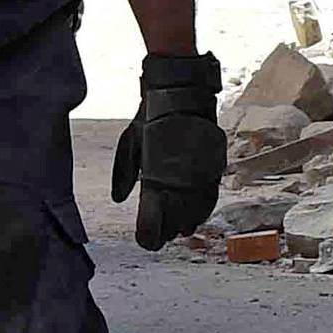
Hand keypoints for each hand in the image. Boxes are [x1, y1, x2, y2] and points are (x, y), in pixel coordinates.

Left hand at [110, 51, 225, 251]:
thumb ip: (123, 172)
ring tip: (179, 227)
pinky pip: (210, 200)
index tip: (145, 238)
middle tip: (160, 232)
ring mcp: (198, 179)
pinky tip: (196, 215)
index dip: (148, 236)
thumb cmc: (151, 118)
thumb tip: (118, 199)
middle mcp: (178, 185)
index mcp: (155, 181)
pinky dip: (202, 211)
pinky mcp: (214, 170)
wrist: (181, 94)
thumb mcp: (130, 143)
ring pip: (195, 216)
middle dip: (166, 231)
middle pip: (174, 225)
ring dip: (185, 223)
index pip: (152, 225)